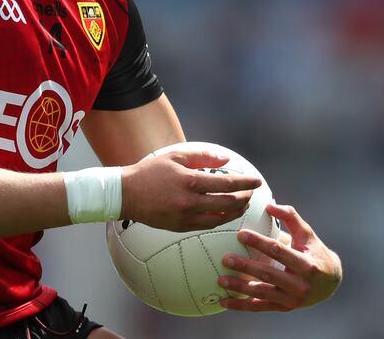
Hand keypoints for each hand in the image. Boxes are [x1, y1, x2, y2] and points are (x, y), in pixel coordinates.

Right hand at [121, 148, 261, 231]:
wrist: (126, 194)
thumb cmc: (150, 171)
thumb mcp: (175, 157)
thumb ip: (202, 157)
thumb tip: (226, 160)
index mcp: (191, 181)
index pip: (228, 184)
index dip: (246, 183)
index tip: (257, 181)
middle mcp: (191, 201)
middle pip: (229, 203)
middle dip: (245, 198)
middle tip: (250, 193)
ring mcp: (186, 217)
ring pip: (221, 218)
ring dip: (235, 211)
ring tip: (242, 204)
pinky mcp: (181, 227)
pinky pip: (207, 225)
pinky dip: (220, 219)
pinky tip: (224, 213)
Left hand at [218, 202, 341, 311]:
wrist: (330, 283)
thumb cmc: (313, 252)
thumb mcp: (307, 233)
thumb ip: (290, 216)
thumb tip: (269, 205)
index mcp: (307, 265)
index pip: (279, 252)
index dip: (259, 243)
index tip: (240, 234)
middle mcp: (300, 285)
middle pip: (269, 275)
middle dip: (246, 267)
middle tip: (225, 258)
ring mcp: (292, 299)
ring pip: (262, 294)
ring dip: (240, 288)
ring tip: (220, 280)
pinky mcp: (284, 308)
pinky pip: (260, 307)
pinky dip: (241, 306)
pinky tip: (224, 301)